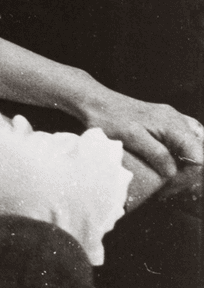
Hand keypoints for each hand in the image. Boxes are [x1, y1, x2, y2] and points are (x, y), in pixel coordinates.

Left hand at [76, 88, 203, 180]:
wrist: (94, 100)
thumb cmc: (109, 118)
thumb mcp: (131, 138)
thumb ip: (156, 154)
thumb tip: (173, 173)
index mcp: (174, 125)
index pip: (200, 158)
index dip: (189, 177)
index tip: (168, 186)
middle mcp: (179, 120)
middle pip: (200, 153)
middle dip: (189, 174)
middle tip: (168, 187)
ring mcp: (173, 120)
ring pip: (196, 147)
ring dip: (187, 166)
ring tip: (169, 180)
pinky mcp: (165, 123)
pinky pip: (185, 141)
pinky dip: (182, 156)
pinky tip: (168, 167)